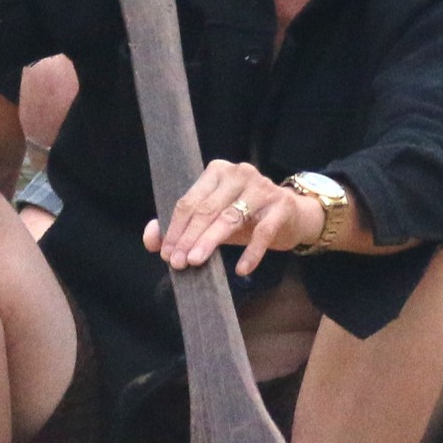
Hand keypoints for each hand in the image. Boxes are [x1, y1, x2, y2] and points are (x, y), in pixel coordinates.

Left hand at [144, 159, 319, 275]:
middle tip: (178, 263)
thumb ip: (181, 226)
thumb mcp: (212, 220)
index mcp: (217, 172)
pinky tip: (241, 270)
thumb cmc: (246, 217)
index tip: (166, 254)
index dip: (175, 229)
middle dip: (189, 238)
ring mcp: (263, 188)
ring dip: (210, 242)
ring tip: (196, 262)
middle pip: (207, 209)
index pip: (189, 201)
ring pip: (230, 217)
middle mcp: (239, 173)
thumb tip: (150, 238)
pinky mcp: (282, 206)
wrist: (293, 216)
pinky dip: (251, 252)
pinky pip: (262, 231)